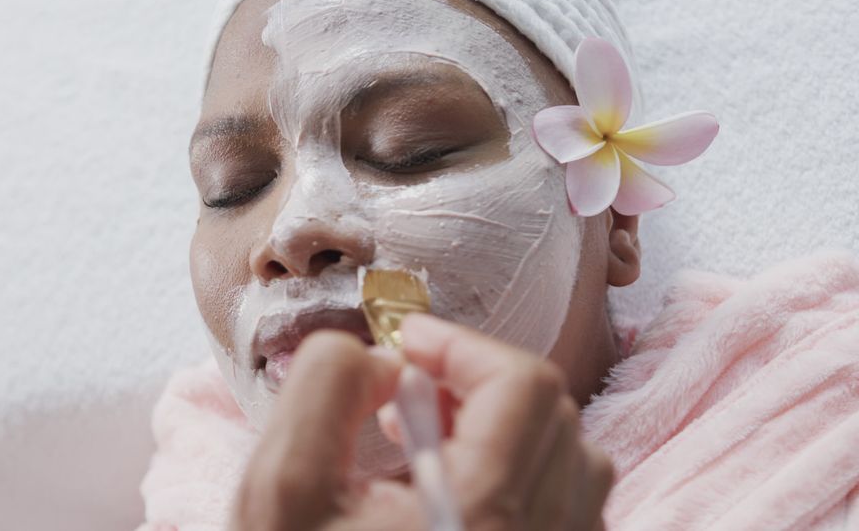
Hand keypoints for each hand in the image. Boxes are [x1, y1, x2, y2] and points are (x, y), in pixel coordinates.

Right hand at [232, 314, 612, 530]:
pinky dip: (530, 477)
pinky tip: (460, 492)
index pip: (521, 386)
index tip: (404, 345)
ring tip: (434, 442)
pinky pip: (573, 514)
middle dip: (479, 382)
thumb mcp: (280, 489)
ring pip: (578, 465)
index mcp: (482, 515)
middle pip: (556, 416)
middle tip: (410, 395)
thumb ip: (324, 390)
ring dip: (511, 428)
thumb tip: (384, 357)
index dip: (459, 345)